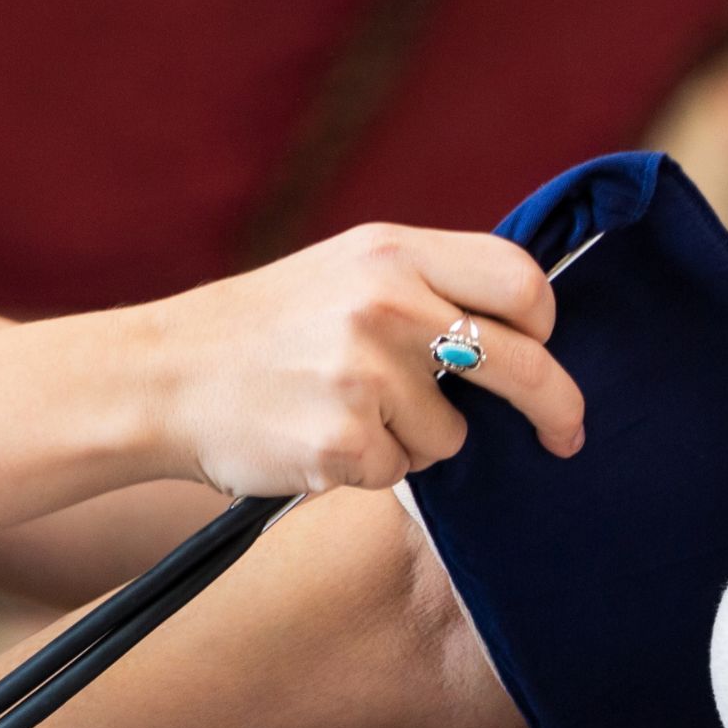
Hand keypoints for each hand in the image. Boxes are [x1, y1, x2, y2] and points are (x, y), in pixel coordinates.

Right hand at [126, 224, 582, 496]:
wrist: (160, 375)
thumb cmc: (262, 331)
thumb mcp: (342, 271)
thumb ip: (424, 284)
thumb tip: (524, 325)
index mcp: (391, 252)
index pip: (520, 280)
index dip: (545, 323)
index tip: (544, 350)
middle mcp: (386, 304)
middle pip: (524, 364)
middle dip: (558, 409)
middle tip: (567, 436)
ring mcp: (365, 375)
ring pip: (453, 436)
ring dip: (416, 441)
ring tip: (345, 413)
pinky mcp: (344, 441)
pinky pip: (401, 475)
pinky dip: (370, 471)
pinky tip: (318, 440)